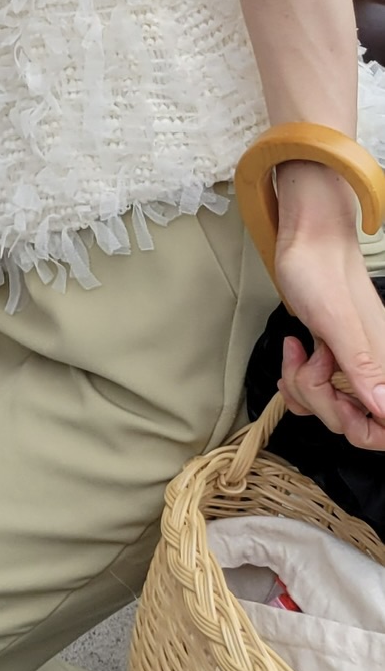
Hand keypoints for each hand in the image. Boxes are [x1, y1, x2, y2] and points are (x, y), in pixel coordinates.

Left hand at [273, 160, 384, 445]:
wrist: (307, 241)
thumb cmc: (321, 271)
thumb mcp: (337, 320)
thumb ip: (363, 366)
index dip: (362, 430)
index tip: (338, 405)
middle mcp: (376, 371)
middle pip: (352, 424)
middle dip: (320, 401)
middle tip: (310, 365)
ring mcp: (352, 366)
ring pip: (328, 408)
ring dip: (303, 386)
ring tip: (298, 351)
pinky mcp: (330, 359)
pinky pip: (313, 391)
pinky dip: (296, 379)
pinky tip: (293, 352)